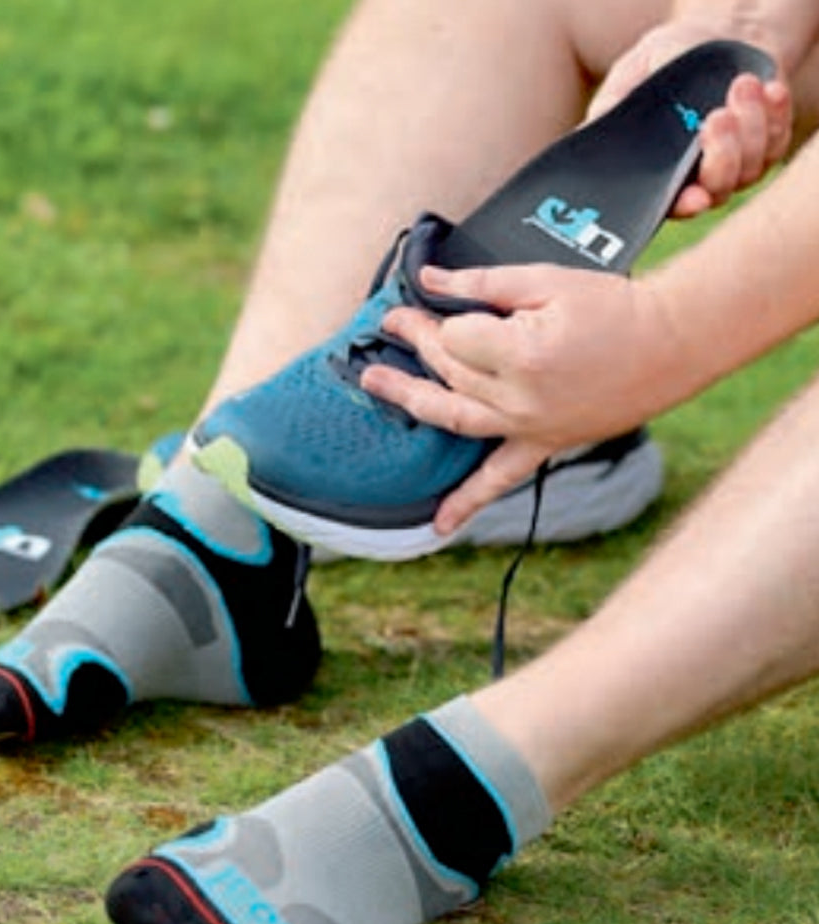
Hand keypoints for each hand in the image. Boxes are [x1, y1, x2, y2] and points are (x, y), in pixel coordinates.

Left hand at [361, 264, 691, 533]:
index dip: (439, 314)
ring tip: (373, 383)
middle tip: (396, 322)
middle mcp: (518, 399)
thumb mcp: (547, 281)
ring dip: (409, 400)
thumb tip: (431, 280)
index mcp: (520, 353)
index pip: (454, 335)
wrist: (670, 345)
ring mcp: (528, 428)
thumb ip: (483, 283)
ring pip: (453, 418)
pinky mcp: (542, 445)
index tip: (427, 298)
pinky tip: (437, 525)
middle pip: (448, 370)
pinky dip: (467, 503)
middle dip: (419, 340)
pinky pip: (498, 480)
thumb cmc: (615, 307)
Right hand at [589, 23, 791, 216]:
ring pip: (750, 166)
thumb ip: (610, 109)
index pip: (668, 205)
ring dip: (748, 128)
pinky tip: (765, 90)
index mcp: (656, 176)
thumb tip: (589, 134)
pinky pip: (777, 142)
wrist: (711, 38)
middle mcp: (696, 179)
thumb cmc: (662, 62)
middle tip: (715, 117)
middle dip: (720, 156)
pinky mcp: (767, 145)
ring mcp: (735, 166)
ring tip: (739, 86)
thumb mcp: (626, 80)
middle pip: (716, 190)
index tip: (693, 197)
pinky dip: (774, 115)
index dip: (682, 206)